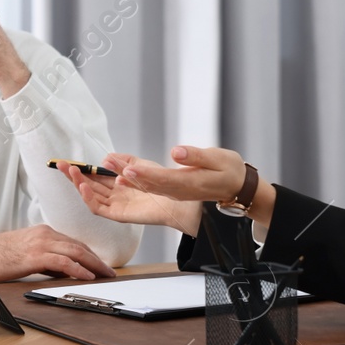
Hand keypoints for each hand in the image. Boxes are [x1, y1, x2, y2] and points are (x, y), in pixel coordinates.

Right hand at [0, 225, 115, 282]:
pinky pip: (63, 261)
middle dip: (98, 260)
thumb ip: (46, 260)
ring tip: (105, 275)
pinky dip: (78, 269)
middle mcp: (46, 234)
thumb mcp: (27, 255)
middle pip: (80, 246)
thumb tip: (64, 272)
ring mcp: (41, 243)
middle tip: (111, 273)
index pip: (74, 243)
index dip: (91, 255)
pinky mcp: (34, 255)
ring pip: (75, 251)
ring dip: (94, 265)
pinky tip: (86, 276)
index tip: (102, 267)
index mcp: (44, 233)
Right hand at [64, 161, 202, 235]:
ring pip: (90, 195)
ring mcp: (114, 205)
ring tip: (71, 172)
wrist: (174, 200)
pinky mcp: (117, 214)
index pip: (94, 176)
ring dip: (79, 184)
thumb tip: (104, 159)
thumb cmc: (160, 184)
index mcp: (117, 184)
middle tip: (61, 164)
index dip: (81, 169)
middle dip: (74, 175)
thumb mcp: (140, 165)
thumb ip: (122, 161)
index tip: (69, 161)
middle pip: (88, 185)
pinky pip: (98, 208)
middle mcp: (113, 195)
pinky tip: (83, 187)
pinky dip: (89, 198)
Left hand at [109, 146, 248, 203]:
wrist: (236, 188)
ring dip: (125, 178)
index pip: (164, 179)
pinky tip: (120, 174)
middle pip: (148, 184)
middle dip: (126, 176)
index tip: (128, 170)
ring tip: (107, 166)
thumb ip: (197, 156)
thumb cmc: (229, 171)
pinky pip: (149, 187)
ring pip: (145, 187)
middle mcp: (178, 191)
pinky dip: (133, 181)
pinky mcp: (171, 190)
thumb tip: (177, 152)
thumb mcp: (218, 159)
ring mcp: (174, 193)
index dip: (145, 176)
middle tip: (108, 165)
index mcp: (190, 183)